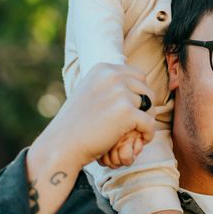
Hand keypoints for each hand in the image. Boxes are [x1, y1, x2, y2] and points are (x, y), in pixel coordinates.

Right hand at [28, 63, 155, 186]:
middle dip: (145, 107)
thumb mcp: (90, 92)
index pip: (138, 76)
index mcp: (104, 69)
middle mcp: (113, 76)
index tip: (133, 109)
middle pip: (146, 89)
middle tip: (137, 123)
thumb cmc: (75, 124)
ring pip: (149, 107)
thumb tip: (136, 82)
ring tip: (134, 133)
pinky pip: (150, 123)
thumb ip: (109, 85)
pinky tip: (139, 141)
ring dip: (144, 121)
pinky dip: (147, 134)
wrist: (62, 144)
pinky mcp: (126, 112)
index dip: (139, 94)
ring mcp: (120, 93)